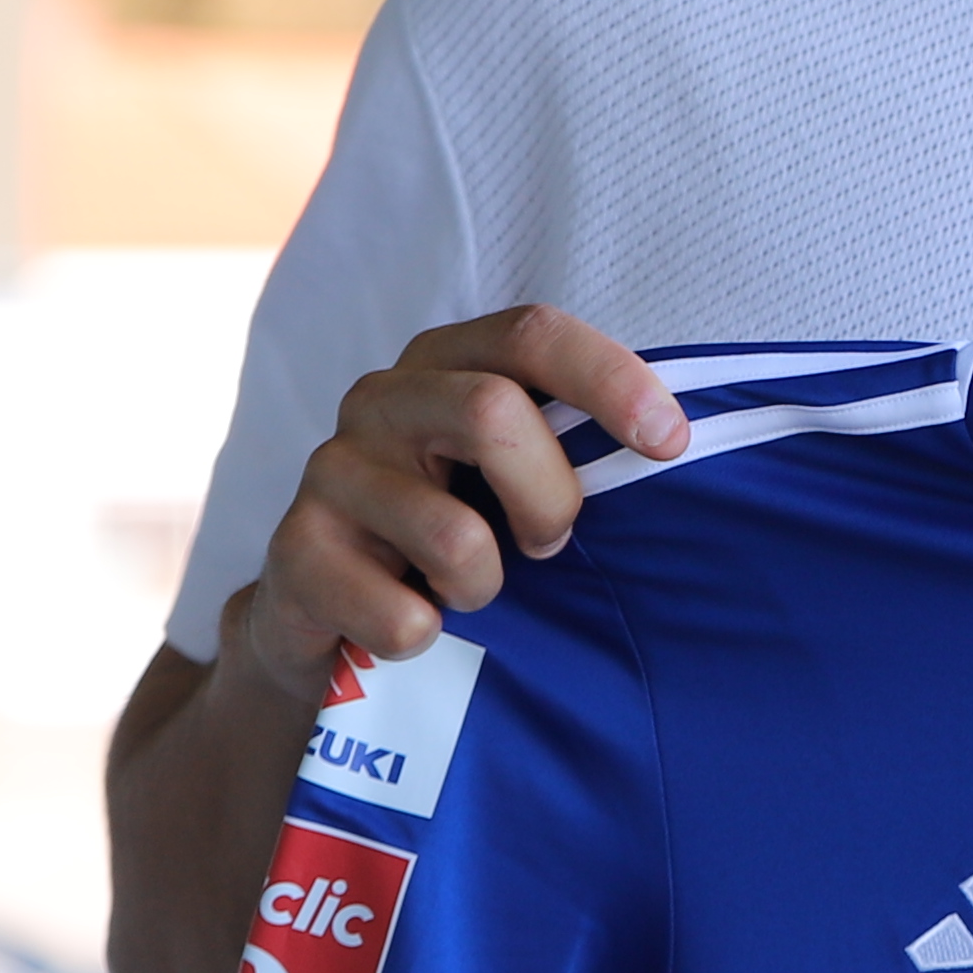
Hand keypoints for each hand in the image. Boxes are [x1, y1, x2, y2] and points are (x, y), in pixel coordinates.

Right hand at [226, 304, 685, 700]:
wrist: (329, 620)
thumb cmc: (449, 535)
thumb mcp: (512, 478)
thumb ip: (572, 446)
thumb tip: (679, 446)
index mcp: (448, 364)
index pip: (532, 334)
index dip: (610, 380)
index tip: (671, 443)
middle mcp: (382, 400)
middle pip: (490, 409)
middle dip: (548, 495)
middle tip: (552, 543)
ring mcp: (330, 472)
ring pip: (452, 532)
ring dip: (485, 585)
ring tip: (469, 593)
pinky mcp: (293, 551)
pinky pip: (400, 615)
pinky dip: (427, 638)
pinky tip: (415, 630)